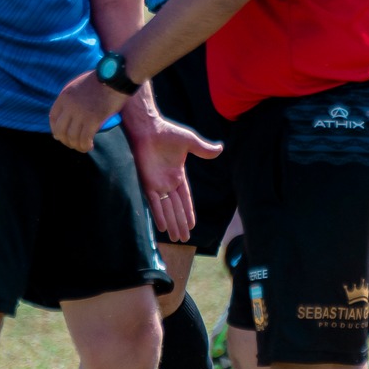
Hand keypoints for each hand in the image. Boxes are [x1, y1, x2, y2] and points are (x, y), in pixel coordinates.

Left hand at [49, 69, 113, 152]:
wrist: (115, 77)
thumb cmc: (101, 80)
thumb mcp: (79, 85)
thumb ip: (71, 98)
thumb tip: (68, 114)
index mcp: (64, 96)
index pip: (52, 117)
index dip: (55, 129)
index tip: (61, 135)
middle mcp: (69, 105)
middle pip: (60, 130)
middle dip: (65, 141)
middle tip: (73, 144)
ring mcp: (80, 113)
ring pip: (72, 137)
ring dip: (77, 146)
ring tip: (84, 147)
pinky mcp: (93, 119)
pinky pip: (85, 139)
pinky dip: (85, 145)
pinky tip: (89, 146)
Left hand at [125, 108, 221, 244]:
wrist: (149, 128)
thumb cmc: (167, 132)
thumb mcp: (190, 142)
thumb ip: (203, 149)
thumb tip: (220, 149)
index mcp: (178, 175)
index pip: (185, 199)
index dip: (188, 212)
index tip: (192, 225)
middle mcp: (168, 183)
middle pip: (176, 208)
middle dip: (181, 223)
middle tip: (185, 240)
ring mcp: (158, 184)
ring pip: (167, 209)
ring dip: (172, 223)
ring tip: (176, 238)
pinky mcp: (148, 183)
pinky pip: (155, 203)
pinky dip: (159, 215)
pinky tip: (163, 227)